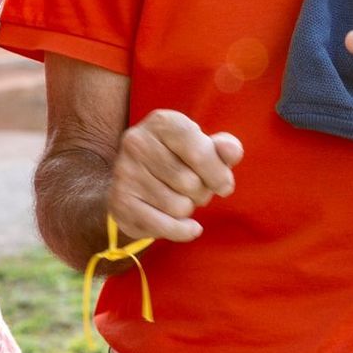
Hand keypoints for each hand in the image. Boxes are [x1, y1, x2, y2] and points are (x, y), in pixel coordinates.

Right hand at [108, 109, 243, 242]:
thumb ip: (225, 148)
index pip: (199, 152)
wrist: (134, 180)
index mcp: (163, 121)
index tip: (224, 185)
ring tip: (178, 198)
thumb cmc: (180, 160)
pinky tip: (187, 226)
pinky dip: (182, 231)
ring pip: (179, 207)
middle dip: (202, 193)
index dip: (218, 174)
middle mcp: (137, 142)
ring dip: (188, 209)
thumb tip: (232, 151)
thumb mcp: (204, 148)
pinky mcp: (119, 201)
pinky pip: (164, 226)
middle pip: (191, 183)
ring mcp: (125, 172)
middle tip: (193, 189)